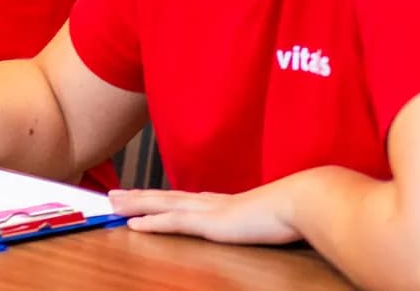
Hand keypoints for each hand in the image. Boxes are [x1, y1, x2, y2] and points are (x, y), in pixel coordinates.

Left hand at [110, 182, 299, 244]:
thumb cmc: (299, 211)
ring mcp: (211, 211)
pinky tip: (134, 225)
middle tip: (114, 195)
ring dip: (136, 205)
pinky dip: (152, 222)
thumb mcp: (277, 218)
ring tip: (113, 204)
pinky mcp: (212, 224)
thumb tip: (271, 225)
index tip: (146, 197)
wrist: (306, 202)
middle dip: (140, 197)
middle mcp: (213, 203)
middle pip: (167, 197)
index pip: (186, 199)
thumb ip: (267, 221)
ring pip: (163, 205)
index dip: (163, 198)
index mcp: (227, 203)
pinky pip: (174, 222)